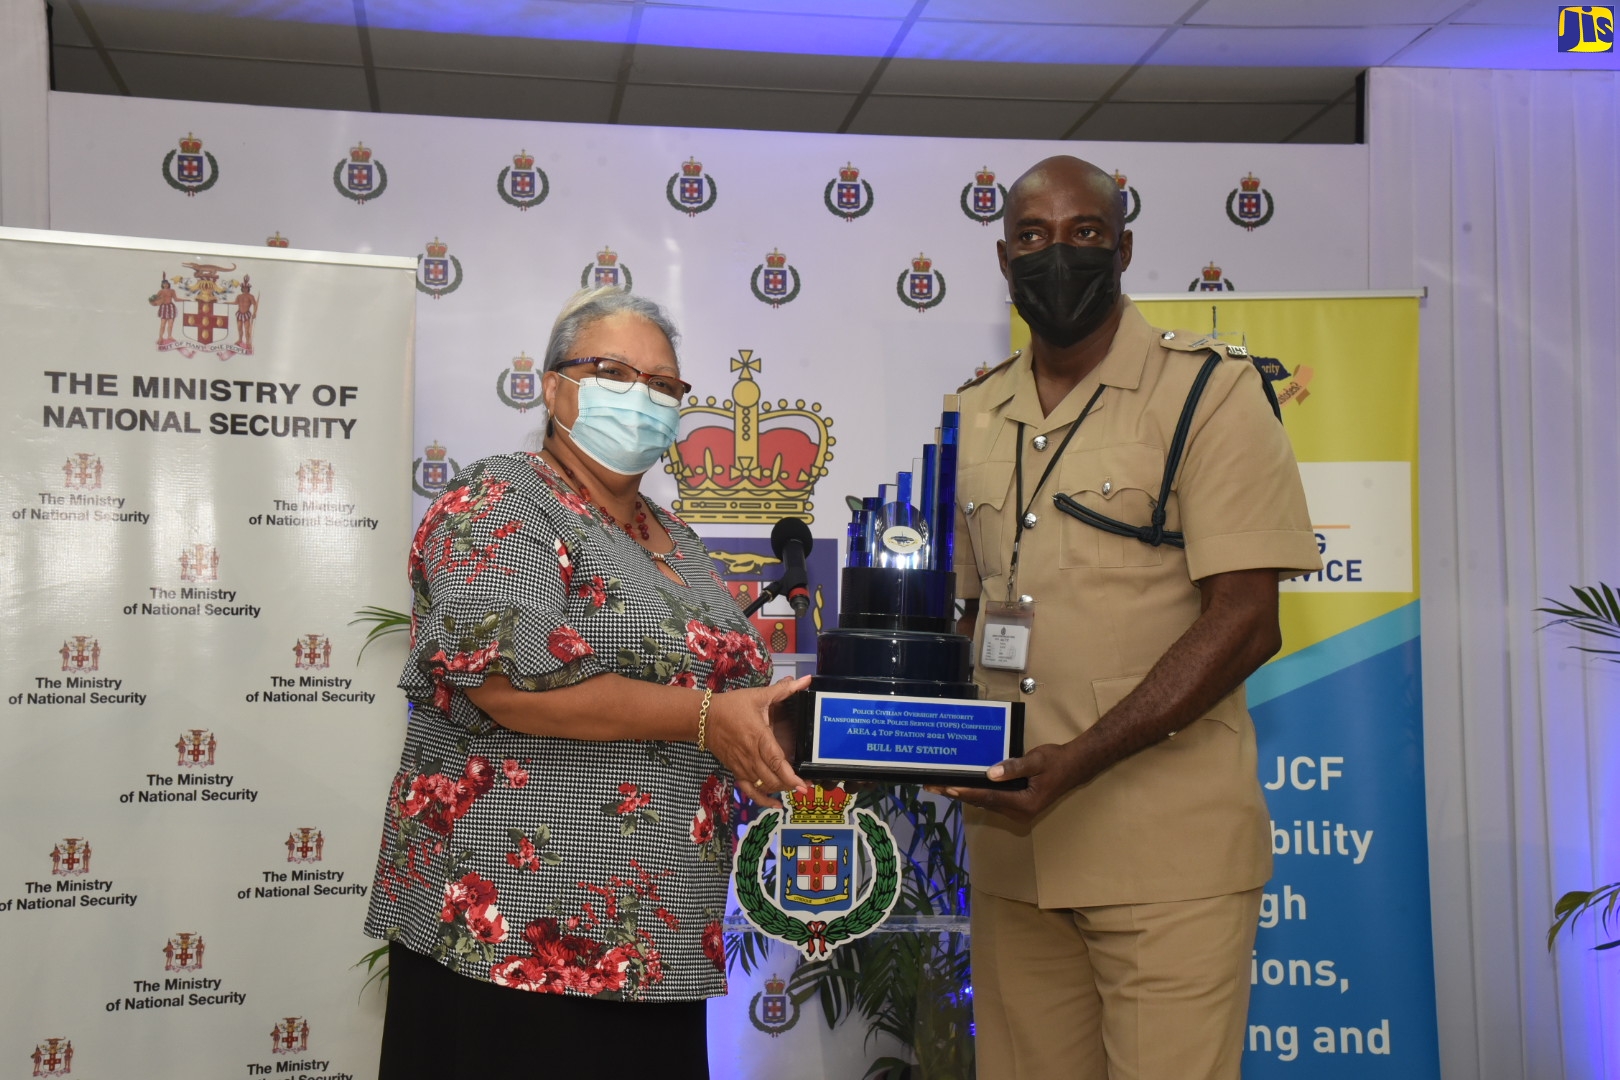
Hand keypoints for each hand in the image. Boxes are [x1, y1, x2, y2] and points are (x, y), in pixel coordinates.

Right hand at [705, 675, 809, 808]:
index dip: (789, 775)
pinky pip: (750, 790)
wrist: (704, 717)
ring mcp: (742, 765)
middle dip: (790, 785)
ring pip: (763, 786)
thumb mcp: (758, 695)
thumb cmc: (733, 706)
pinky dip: (762, 800)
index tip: (802, 785)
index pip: (775, 760)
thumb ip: (783, 690)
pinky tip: (775, 805)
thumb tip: (805, 680)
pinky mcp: (736, 770)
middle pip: (772, 778)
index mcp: (758, 736)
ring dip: (780, 790)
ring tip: (795, 789)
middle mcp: (750, 755)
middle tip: (807, 786)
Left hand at [928, 742, 1085, 824]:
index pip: (990, 798)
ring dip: (965, 794)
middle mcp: (1019, 812)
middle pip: (983, 803)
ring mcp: (1018, 811)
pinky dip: (977, 793)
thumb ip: (1014, 767)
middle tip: (933, 786)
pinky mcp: (1016, 805)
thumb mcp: (1036, 760)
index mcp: (1025, 803)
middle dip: (959, 794)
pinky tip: (962, 785)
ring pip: (986, 803)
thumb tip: (990, 773)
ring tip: (941, 786)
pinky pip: (993, 800)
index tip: (949, 788)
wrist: (1074, 766)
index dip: (968, 793)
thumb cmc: (1056, 761)